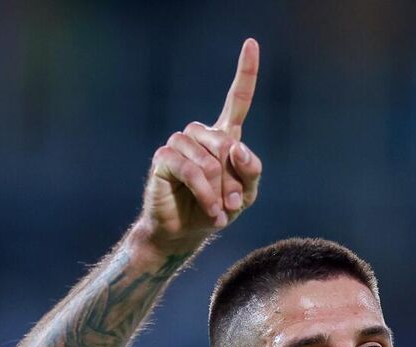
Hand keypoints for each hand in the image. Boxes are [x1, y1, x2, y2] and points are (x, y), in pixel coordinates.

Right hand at [136, 38, 263, 256]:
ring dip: (218, 188)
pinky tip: (208, 208)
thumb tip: (238, 149)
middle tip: (232, 205)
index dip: (245, 73)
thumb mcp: (245, 195)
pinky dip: (203, 191)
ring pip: (209, 158)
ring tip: (217, 210)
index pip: (237, 100)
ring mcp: (179, 144)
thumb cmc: (215, 210)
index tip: (251, 44)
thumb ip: (250, 171)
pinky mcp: (163, 158)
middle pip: (228, 143)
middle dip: (234, 178)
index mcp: (223, 138)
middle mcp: (200, 135)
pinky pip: (190, 168)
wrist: (183, 233)